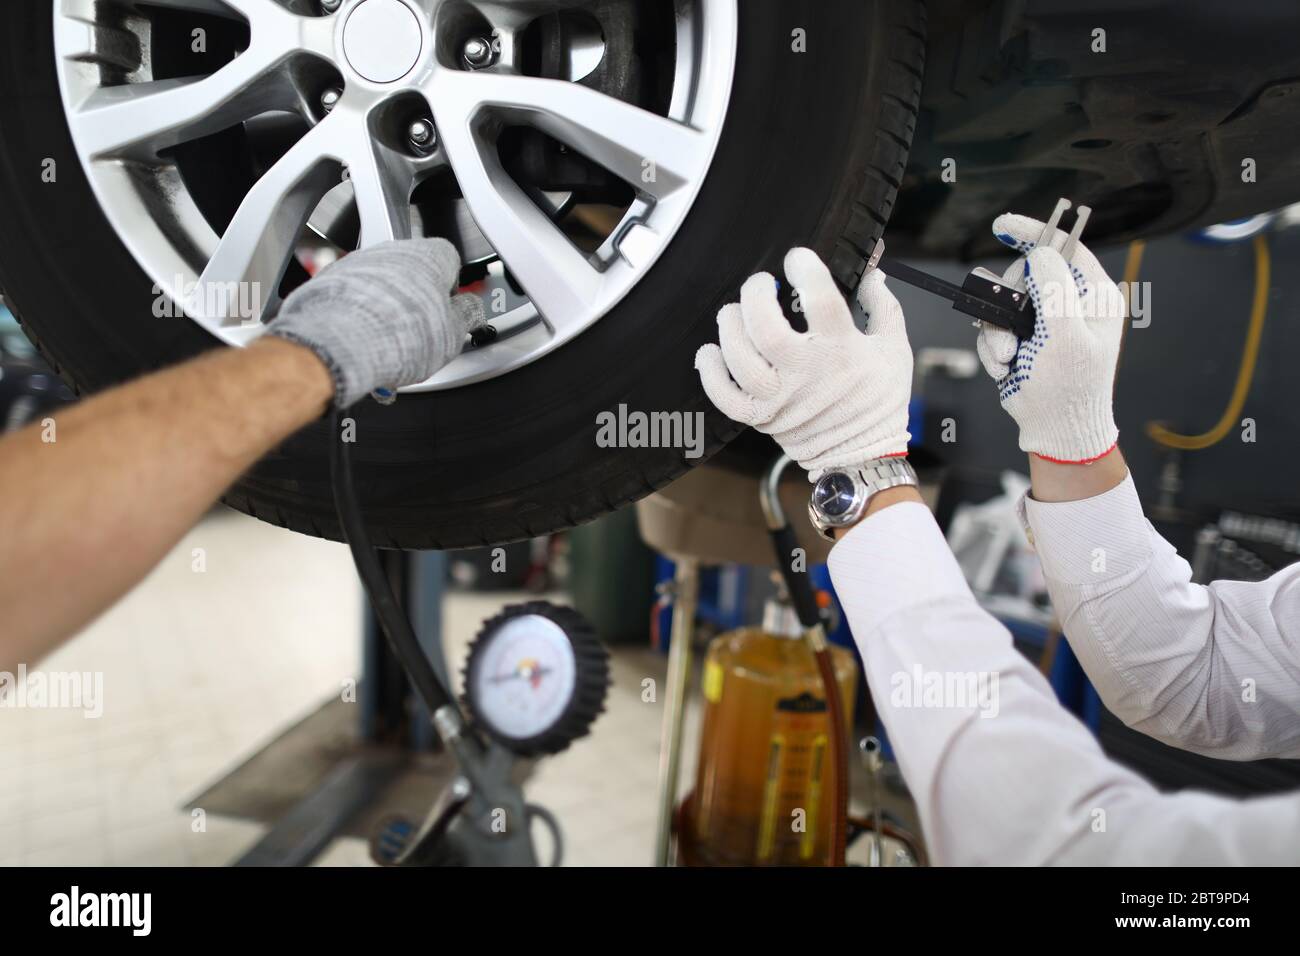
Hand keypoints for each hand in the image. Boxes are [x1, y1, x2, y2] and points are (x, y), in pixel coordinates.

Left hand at [268, 238, 484, 407]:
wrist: (340, 344)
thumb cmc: (396, 335)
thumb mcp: (452, 334)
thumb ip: (467, 316)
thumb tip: (471, 311)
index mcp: (430, 256)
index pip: (451, 259)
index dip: (453, 286)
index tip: (451, 308)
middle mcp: (393, 251)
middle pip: (414, 270)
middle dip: (418, 298)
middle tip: (422, 330)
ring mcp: (359, 263)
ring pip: (382, 282)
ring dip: (389, 306)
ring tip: (392, 342)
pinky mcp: (331, 280)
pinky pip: (354, 294)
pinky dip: (360, 312)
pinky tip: (366, 340)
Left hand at [695, 247, 911, 478]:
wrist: (864, 457)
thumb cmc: (879, 402)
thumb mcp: (895, 349)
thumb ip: (882, 306)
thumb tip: (871, 272)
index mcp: (841, 350)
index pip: (820, 300)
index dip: (805, 270)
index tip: (798, 259)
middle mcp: (806, 373)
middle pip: (765, 328)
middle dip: (755, 295)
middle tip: (760, 284)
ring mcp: (779, 398)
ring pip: (740, 358)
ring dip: (730, 327)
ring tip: (734, 313)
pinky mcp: (761, 417)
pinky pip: (723, 396)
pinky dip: (710, 372)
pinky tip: (712, 351)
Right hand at [976, 213, 1124, 462]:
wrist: (1054, 430)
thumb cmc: (1070, 387)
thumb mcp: (1066, 332)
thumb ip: (1053, 286)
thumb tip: (1040, 251)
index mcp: (1093, 295)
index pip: (1065, 247)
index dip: (1034, 233)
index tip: (1003, 225)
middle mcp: (1069, 304)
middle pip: (1023, 275)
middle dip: (1007, 303)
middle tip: (1009, 328)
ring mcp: (1044, 322)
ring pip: (1001, 303)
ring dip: (997, 331)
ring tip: (1009, 356)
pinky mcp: (1022, 339)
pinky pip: (992, 327)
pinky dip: (993, 348)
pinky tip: (1008, 367)